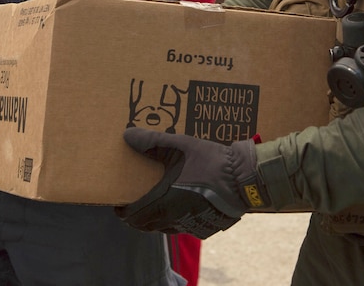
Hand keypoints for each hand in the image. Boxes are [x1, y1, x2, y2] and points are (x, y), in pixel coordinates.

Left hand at [117, 128, 269, 238]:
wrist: (244, 180)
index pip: (131, 217)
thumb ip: (152, 141)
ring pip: (163, 228)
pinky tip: (183, 204)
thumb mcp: (180, 146)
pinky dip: (176, 219)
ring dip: (156, 218)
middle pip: (145, 225)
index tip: (119, 203)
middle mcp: (172, 220)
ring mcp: (189, 226)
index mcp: (162, 203)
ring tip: (159, 200)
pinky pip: (182, 228)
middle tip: (137, 201)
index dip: (122, 211)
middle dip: (137, 215)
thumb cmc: (211, 163)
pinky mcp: (204, 228)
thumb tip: (127, 135)